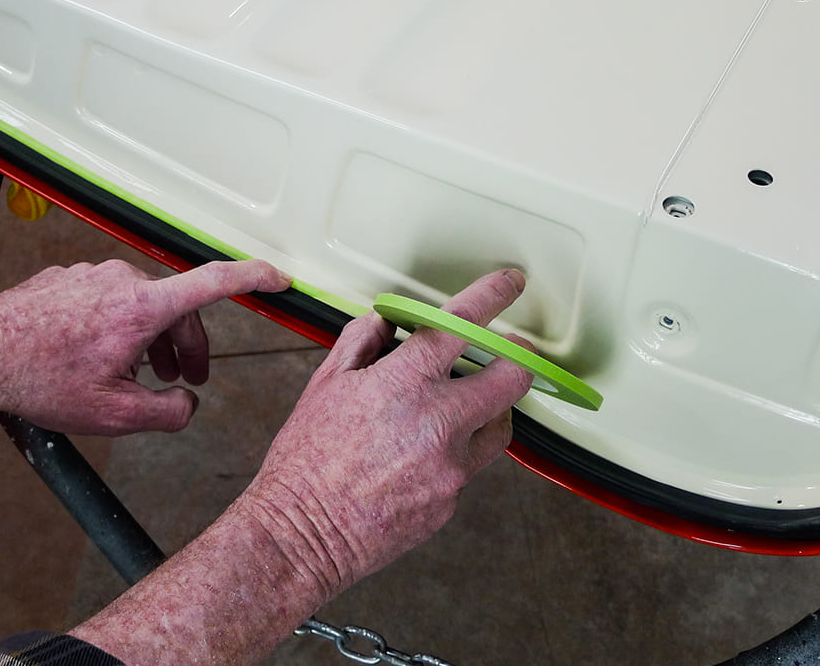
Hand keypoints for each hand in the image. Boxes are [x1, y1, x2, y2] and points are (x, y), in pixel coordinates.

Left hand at [0, 259, 291, 434]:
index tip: (279, 277)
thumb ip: (167, 413)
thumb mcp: (114, 416)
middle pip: (177, 307)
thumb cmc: (40, 381)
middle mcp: (123, 281)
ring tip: (136, 377)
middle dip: (188, 344)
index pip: (215, 282)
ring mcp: (94, 275)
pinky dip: (117, 328)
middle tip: (186, 379)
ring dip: (150, 339)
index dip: (255, 277)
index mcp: (144, 307)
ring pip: (142, 305)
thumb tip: (187, 405)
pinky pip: (109, 301)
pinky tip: (93, 359)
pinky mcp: (70, 278)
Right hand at [238, 269, 533, 598]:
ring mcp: (450, 467)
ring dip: (491, 408)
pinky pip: (470, 467)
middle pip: (511, 378)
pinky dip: (456, 452)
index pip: (462, 324)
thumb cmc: (305, 461)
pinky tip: (424, 454)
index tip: (507, 285)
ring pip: (499, 426)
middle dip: (517, 359)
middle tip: (510, 352)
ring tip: (465, 405)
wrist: (302, 534)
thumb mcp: (325, 384)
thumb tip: (388, 320)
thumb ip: (363, 342)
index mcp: (405, 383)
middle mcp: (438, 422)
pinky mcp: (451, 501)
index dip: (492, 297)